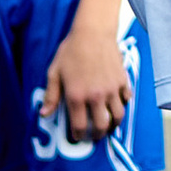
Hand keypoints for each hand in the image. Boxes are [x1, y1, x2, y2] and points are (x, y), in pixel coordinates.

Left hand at [41, 13, 129, 144]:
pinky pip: (126, 100)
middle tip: (94, 136)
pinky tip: (117, 105)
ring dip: (113, 124)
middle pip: (101, 126)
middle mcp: (96, 97)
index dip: (78, 136)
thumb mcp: (54, 72)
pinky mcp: (122, 81)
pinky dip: (122, 105)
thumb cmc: (71, 51)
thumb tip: (44, 114)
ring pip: (117, 116)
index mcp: (77, 96)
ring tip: (108, 125)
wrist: (93, 32)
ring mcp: (112, 90)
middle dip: (97, 135)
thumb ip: (51, 95)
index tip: (77, 138)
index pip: (79, 126)